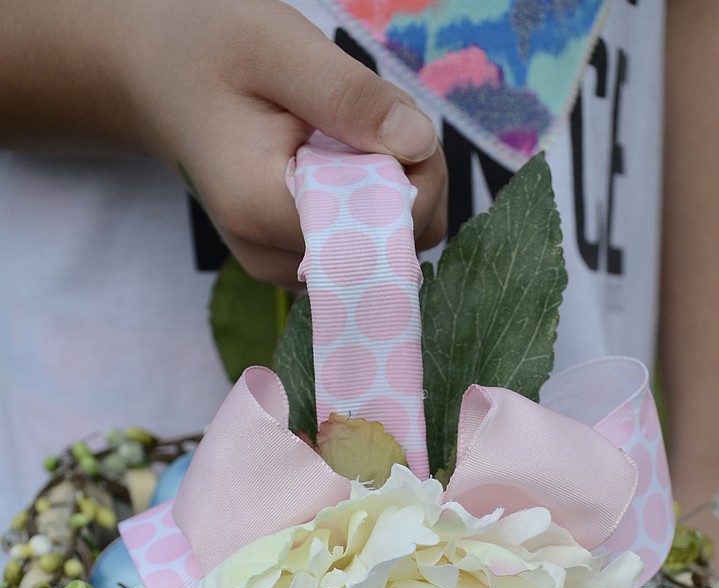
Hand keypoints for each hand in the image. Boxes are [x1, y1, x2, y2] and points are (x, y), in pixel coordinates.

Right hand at [1, 0, 447, 285]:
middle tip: (373, 113)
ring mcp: (287, 269)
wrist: (158, 75)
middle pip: (397, 247)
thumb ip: (348, 97)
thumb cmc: (208, 49)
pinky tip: (345, 160)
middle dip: (411, 178)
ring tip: (351, 132)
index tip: (390, 117)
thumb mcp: (277, 47)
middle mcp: (275, 260)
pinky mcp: (300, 263)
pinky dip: (378, 201)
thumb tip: (419, 144)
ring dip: (397, 187)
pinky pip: (371, 245)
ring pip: (393, 250)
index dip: (413, 175)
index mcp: (264, 212)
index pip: (384, 231)